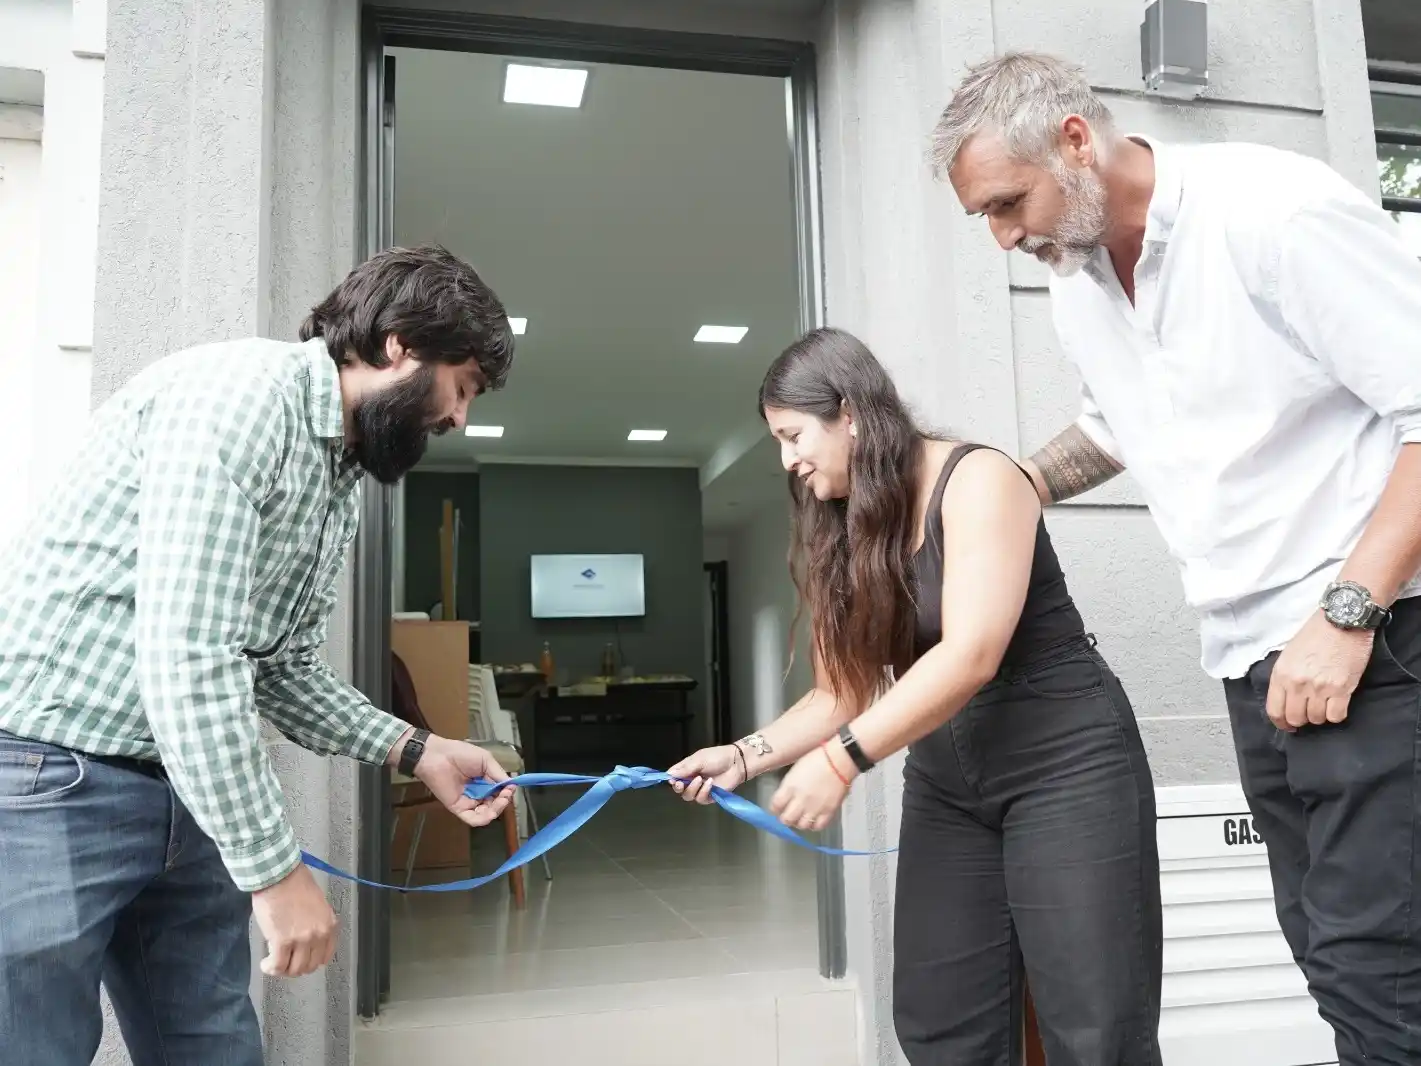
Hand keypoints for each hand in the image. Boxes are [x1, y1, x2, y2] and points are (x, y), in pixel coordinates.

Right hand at [252, 863, 338, 977]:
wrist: (279, 874)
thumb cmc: (295, 883)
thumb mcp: (317, 904)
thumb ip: (316, 923)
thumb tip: (307, 940)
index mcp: (329, 924)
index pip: (325, 956)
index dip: (310, 961)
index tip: (300, 958)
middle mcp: (319, 934)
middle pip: (309, 966)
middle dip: (295, 967)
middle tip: (284, 961)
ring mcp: (301, 939)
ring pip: (294, 969)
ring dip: (282, 969)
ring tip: (273, 963)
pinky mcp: (281, 941)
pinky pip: (278, 966)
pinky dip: (270, 968)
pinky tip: (265, 964)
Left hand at [415, 736, 514, 826]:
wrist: (437, 756)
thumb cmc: (460, 754)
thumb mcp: (486, 760)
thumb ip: (498, 774)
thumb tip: (511, 785)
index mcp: (484, 781)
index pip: (500, 792)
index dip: (507, 792)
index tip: (512, 787)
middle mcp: (478, 793)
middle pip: (495, 804)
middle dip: (504, 801)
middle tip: (506, 793)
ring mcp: (468, 802)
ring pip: (486, 814)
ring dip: (497, 809)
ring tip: (501, 800)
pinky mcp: (459, 809)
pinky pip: (473, 819)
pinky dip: (484, 819)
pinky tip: (491, 812)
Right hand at [668, 744, 745, 803]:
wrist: (735, 763)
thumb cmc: (717, 757)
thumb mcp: (699, 759)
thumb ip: (684, 768)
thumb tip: (668, 775)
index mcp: (687, 769)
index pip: (674, 776)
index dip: (671, 779)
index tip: (671, 780)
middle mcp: (691, 780)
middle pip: (679, 789)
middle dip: (679, 787)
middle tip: (681, 784)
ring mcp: (700, 789)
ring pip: (688, 796)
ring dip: (693, 788)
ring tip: (701, 779)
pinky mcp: (709, 797)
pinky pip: (700, 799)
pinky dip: (703, 791)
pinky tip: (710, 783)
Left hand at [770, 745, 853, 831]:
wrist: (840, 760)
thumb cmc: (818, 758)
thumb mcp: (796, 769)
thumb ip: (789, 786)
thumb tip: (786, 796)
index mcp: (790, 786)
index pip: (775, 806)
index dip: (775, 808)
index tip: (777, 807)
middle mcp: (800, 800)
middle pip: (786, 819)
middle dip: (785, 817)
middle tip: (788, 814)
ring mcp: (815, 807)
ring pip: (801, 826)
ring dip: (799, 822)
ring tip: (801, 817)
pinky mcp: (829, 811)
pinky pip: (818, 826)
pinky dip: (814, 825)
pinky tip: (814, 818)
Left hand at [1267, 610, 1374, 730]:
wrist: (1342, 620)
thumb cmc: (1315, 634)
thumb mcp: (1288, 654)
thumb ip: (1284, 677)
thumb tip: (1285, 699)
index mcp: (1281, 675)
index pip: (1274, 711)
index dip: (1281, 723)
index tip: (1287, 725)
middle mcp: (1297, 684)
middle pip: (1295, 718)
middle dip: (1301, 720)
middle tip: (1307, 713)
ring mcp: (1320, 688)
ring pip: (1316, 719)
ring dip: (1319, 716)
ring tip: (1323, 704)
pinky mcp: (1342, 689)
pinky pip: (1336, 716)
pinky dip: (1336, 714)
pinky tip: (1337, 704)